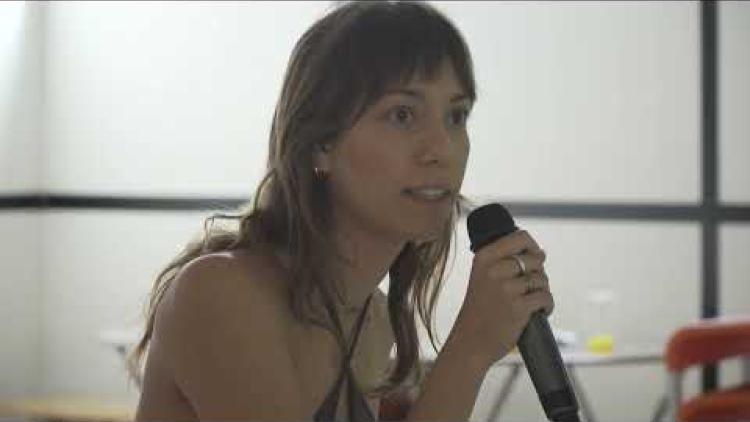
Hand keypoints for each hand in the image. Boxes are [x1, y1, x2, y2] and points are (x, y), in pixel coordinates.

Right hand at [452, 229, 553, 366]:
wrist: (470, 343)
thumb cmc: (480, 310)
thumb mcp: (482, 277)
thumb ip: (505, 261)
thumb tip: (541, 252)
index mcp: (484, 258)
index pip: (520, 237)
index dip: (533, 246)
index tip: (534, 258)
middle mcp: (494, 269)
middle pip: (535, 259)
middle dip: (539, 273)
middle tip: (529, 289)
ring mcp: (506, 288)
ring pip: (542, 279)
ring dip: (543, 291)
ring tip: (531, 303)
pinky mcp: (518, 307)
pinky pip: (546, 297)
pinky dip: (547, 306)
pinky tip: (538, 313)